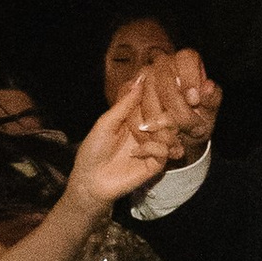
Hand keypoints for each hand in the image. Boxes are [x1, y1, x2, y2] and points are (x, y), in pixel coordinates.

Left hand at [70, 91, 176, 211]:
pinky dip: (153, 148)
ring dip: (160, 129)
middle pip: (168, 114)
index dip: (158, 94)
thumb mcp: (106, 122)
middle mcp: (148, 130)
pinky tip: (136, 153)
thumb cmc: (94, 150)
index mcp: (136, 117)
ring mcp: (153, 147)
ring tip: (145, 131)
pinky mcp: (155, 165)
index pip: (155, 100)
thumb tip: (141, 79)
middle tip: (149, 114)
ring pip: (172, 132)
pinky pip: (164, 151)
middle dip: (162, 112)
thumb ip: (125, 103)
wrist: (90, 181)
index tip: (159, 87)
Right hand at [132, 48, 221, 166]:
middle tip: (191, 129)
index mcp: (186, 60)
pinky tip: (158, 145)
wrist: (180, 136)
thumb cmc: (197, 119)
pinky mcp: (126, 93)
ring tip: (176, 143)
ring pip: (147, 99)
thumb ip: (211, 99)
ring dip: (162, 127)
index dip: (190, 79)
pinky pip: (132, 113)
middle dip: (179, 111)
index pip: (186, 59)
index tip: (195, 101)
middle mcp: (162, 63)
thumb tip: (208, 87)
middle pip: (165, 82)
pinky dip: (146, 134)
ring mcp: (141, 76)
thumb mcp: (209, 112)